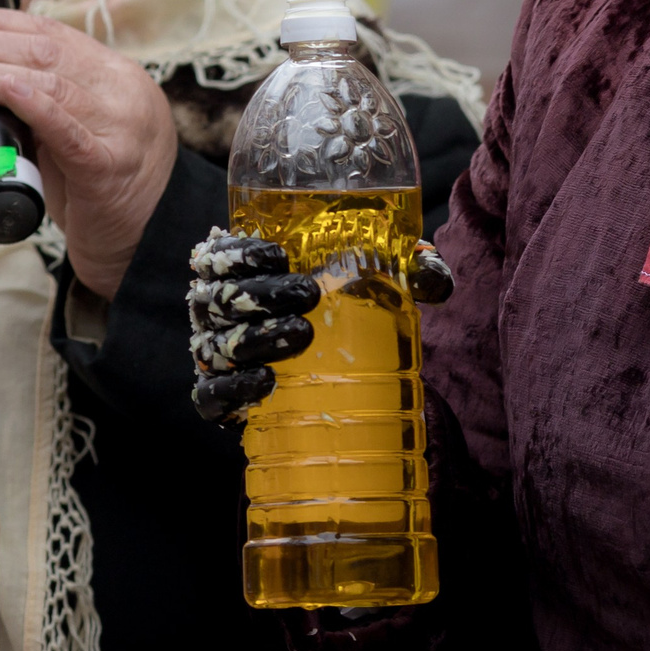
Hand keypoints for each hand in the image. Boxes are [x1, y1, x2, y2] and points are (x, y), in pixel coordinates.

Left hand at [0, 7, 177, 295]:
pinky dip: (28, 101)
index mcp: (117, 77)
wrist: (149, 244)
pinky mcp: (108, 165)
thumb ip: (14, 115)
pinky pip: (65, 126)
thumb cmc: (101, 193)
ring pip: (48, 82)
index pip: (53, 33)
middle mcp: (124, 92)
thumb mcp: (60, 142)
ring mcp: (120, 126)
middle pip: (45, 51)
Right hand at [187, 229, 455, 422]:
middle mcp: (217, 310)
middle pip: (219, 298)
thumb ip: (408, 272)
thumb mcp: (375, 282)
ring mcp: (214, 356)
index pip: (221, 253)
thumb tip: (438, 282)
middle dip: (259, 294)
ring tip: (300, 335)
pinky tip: (266, 381)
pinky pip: (211, 395)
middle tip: (308, 294)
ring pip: (216, 344)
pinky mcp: (219, 400)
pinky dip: (233, 388)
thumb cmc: (338, 309)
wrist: (321, 376)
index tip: (281, 254)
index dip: (241, 251)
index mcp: (238, 272)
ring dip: (255, 338)